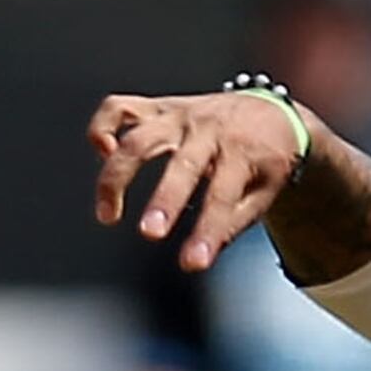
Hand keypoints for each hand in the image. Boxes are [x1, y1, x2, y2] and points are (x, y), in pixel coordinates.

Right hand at [87, 91, 307, 273]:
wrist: (269, 109)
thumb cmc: (265, 159)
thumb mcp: (266, 190)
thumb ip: (236, 221)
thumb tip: (202, 255)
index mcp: (241, 152)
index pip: (222, 196)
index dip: (207, 231)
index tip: (193, 263)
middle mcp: (207, 130)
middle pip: (181, 164)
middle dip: (164, 200)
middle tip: (150, 234)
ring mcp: (179, 116)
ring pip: (138, 137)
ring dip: (116, 176)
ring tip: (108, 214)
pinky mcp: (157, 107)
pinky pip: (118, 108)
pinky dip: (102, 130)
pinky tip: (104, 156)